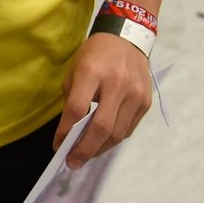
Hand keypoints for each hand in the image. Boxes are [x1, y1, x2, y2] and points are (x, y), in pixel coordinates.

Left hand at [53, 32, 153, 168]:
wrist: (127, 39)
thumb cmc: (94, 56)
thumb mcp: (75, 71)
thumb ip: (72, 100)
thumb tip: (69, 134)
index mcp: (92, 73)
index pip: (77, 110)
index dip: (65, 132)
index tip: (57, 146)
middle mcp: (117, 84)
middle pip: (101, 127)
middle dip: (84, 150)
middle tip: (72, 163)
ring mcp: (135, 94)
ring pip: (117, 133)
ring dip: (99, 149)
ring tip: (86, 155)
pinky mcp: (146, 102)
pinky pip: (128, 129)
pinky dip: (113, 139)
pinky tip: (102, 141)